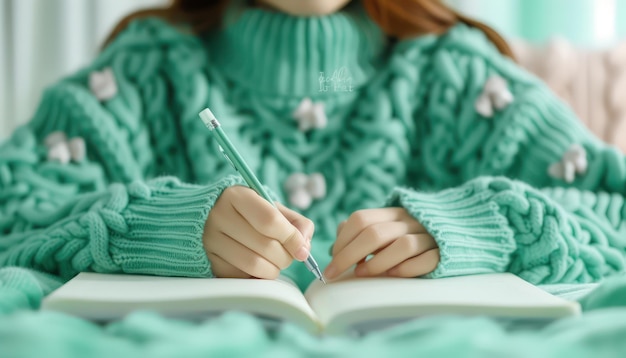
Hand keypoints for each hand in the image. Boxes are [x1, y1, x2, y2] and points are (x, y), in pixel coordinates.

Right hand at [203, 186, 313, 278]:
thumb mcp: (274, 208)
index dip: (292, 238)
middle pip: (265, 246)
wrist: (214, 217)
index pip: (270, 220)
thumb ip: (296, 224)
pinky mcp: (209, 260)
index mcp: (237, 196)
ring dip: (273, 269)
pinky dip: (257, 276)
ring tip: (275, 262)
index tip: (302, 250)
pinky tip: (258, 265)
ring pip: (254, 265)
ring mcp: (211, 240)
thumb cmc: (251, 213)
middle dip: (286, 257)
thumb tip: (304, 248)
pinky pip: (241, 276)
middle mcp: (219, 216)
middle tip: (288, 255)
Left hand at [324, 208, 438, 279]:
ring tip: (362, 273)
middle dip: (348, 255)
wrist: (461, 232)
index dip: (342, 240)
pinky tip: (393, 275)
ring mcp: (429, 236)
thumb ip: (362, 233)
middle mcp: (410, 221)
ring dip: (377, 262)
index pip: (361, 219)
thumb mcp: (388, 228)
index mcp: (393, 213)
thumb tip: (334, 249)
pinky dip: (406, 269)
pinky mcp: (444, 252)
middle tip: (334, 273)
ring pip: (402, 245)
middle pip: (374, 233)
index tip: (330, 261)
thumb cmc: (413, 236)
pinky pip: (426, 260)